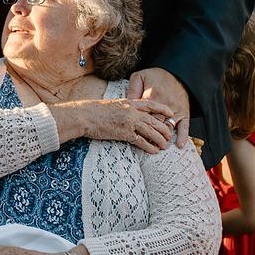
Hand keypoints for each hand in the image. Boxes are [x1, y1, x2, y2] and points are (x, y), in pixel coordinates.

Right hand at [55, 98, 174, 152]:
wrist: (84, 116)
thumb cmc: (94, 111)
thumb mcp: (112, 105)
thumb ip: (124, 109)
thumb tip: (130, 115)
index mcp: (128, 103)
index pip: (150, 105)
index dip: (163, 109)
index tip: (170, 113)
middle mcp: (131, 111)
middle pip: (154, 120)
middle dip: (164, 129)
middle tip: (170, 136)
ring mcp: (128, 122)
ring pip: (151, 131)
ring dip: (160, 139)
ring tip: (165, 146)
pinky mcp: (124, 133)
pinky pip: (141, 141)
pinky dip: (149, 147)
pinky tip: (154, 151)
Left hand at [128, 67, 189, 147]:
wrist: (177, 73)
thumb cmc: (156, 76)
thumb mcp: (140, 77)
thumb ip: (132, 90)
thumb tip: (127, 103)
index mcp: (152, 96)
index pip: (143, 114)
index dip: (137, 124)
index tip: (132, 131)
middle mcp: (164, 105)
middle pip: (155, 124)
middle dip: (149, 134)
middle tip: (144, 143)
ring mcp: (175, 110)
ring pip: (168, 127)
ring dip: (163, 138)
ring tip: (157, 147)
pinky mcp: (184, 113)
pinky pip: (185, 126)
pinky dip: (183, 136)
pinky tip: (179, 145)